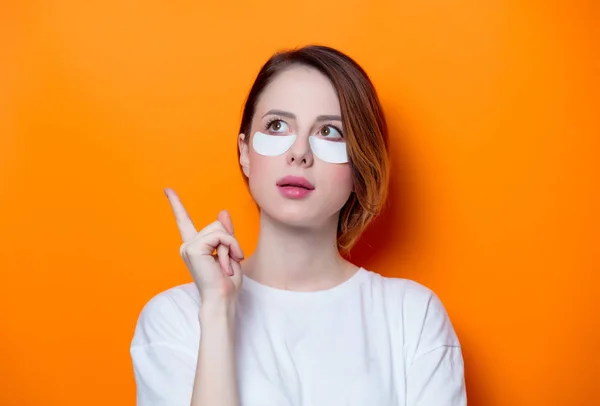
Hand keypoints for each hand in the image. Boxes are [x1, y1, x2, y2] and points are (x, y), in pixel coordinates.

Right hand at [164, 187, 243, 304]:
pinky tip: (225, 264)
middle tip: (229, 262)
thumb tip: (222, 211)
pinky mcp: (194, 248)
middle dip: (230, 241)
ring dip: (231, 246)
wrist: (221, 300)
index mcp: (195, 246)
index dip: (176, 204)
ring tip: (226, 265)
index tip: (167, 189)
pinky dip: (230, 247)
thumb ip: (226, 233)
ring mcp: (188, 246)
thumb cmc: (227, 283)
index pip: (184, 221)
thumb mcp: (230, 253)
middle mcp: (188, 245)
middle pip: (217, 224)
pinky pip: (221, 236)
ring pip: (220, 229)